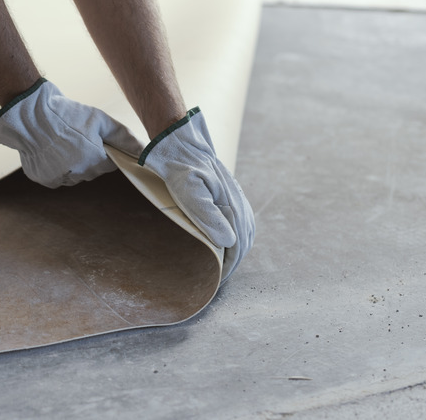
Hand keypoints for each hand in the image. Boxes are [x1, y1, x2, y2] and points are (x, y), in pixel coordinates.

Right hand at [0, 78, 142, 187]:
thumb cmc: (67, 115)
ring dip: (72, 164)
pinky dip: (55, 168)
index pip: (110, 164)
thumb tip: (143, 149)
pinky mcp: (43, 179)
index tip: (96, 140)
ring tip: (62, 144)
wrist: (31, 115)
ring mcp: (59, 178)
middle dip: (89, 158)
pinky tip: (51, 151)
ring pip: (73, 176)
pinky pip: (55, 178)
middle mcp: (78, 174)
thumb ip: (123, 137)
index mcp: (95, 161)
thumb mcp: (99, 120)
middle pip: (92, 171)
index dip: (105, 151)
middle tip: (77, 138)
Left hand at [139, 108, 254, 277]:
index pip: (236, 247)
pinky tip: (228, 243)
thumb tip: (229, 242)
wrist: (180, 142)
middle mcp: (238, 204)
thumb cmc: (179, 168)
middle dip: (233, 264)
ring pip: (246, 232)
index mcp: (230, 207)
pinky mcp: (230, 193)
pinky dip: (239, 237)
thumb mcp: (188, 192)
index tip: (215, 283)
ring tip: (223, 267)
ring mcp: (236, 197)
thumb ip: (207, 216)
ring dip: (237, 252)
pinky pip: (243, 221)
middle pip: (243, 242)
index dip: (227, 268)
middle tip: (216, 280)